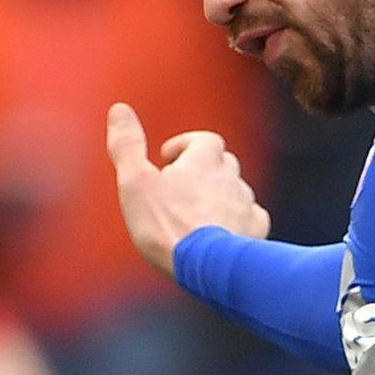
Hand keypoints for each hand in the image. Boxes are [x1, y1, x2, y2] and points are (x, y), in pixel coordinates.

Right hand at [106, 103, 269, 276]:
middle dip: (206, 169)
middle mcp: (230, 178)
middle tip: (183, 186)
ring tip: (200, 211)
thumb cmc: (167, 224)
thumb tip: (119, 109)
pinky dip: (241, 218)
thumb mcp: (135, 181)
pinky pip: (253, 217)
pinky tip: (227, 230)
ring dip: (222, 194)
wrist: (206, 265)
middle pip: (225, 162)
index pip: (205, 139)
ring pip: (238, 189)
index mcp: (203, 161)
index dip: (188, 145)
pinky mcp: (255, 230)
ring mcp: (245, 204)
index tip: (169, 158)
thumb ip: (127, 144)